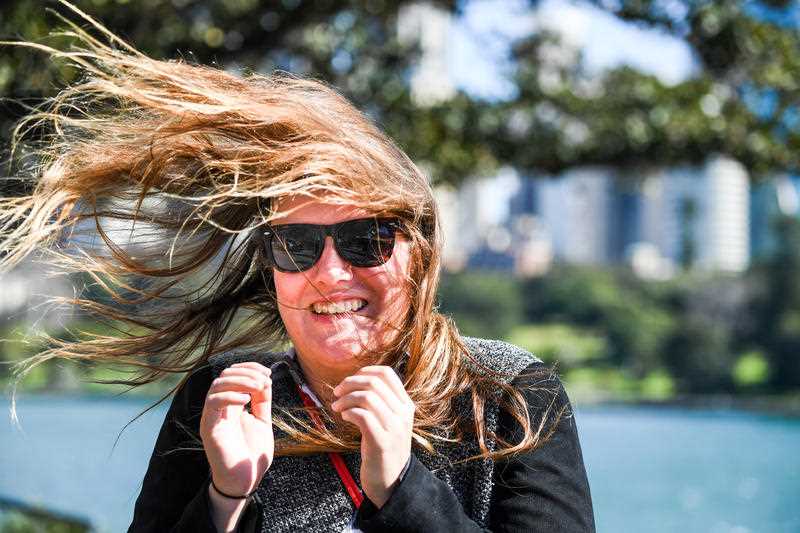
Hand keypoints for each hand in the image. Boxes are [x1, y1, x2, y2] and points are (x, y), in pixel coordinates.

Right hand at [200, 362, 273, 496]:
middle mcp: (220, 408)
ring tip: (258, 387)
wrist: (245, 480)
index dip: (249, 368)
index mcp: (232, 404)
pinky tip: (246, 400)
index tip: (268, 371)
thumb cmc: (252, 452)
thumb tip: (265, 378)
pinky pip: (213, 404)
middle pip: (224, 376)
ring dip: (240, 381)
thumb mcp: (262, 421)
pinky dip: (230, 396)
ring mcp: (212, 417)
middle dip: (246, 373)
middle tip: (264, 380)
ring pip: (216, 385)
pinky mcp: (209, 428)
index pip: (233, 374)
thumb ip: (262, 401)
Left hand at [331, 366, 414, 507]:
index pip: (387, 374)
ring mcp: (394, 428)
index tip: (350, 380)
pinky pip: (363, 416)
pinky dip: (349, 412)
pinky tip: (344, 417)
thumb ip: (381, 402)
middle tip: (336, 393)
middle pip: (374, 383)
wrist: (391, 481)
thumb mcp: (388, 421)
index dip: (365, 371)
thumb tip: (357, 381)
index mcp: (406, 405)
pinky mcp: (382, 442)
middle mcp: (403, 414)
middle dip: (349, 383)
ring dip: (346, 399)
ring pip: (367, 397)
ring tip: (337, 407)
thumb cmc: (383, 448)